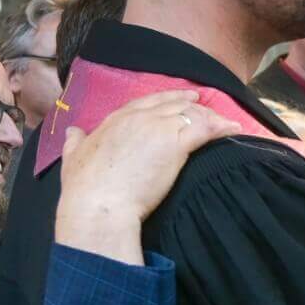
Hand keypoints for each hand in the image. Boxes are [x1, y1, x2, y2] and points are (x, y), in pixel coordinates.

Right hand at [56, 91, 241, 263]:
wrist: (99, 205)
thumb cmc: (85, 189)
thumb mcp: (72, 159)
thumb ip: (74, 143)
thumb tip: (72, 131)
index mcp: (115, 121)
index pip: (145, 103)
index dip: (163, 100)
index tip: (177, 98)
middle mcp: (137, 119)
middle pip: (170, 104)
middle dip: (188, 102)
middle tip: (201, 101)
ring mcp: (157, 128)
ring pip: (190, 114)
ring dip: (209, 117)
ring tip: (223, 121)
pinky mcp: (175, 144)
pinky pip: (204, 129)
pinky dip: (221, 127)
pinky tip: (232, 129)